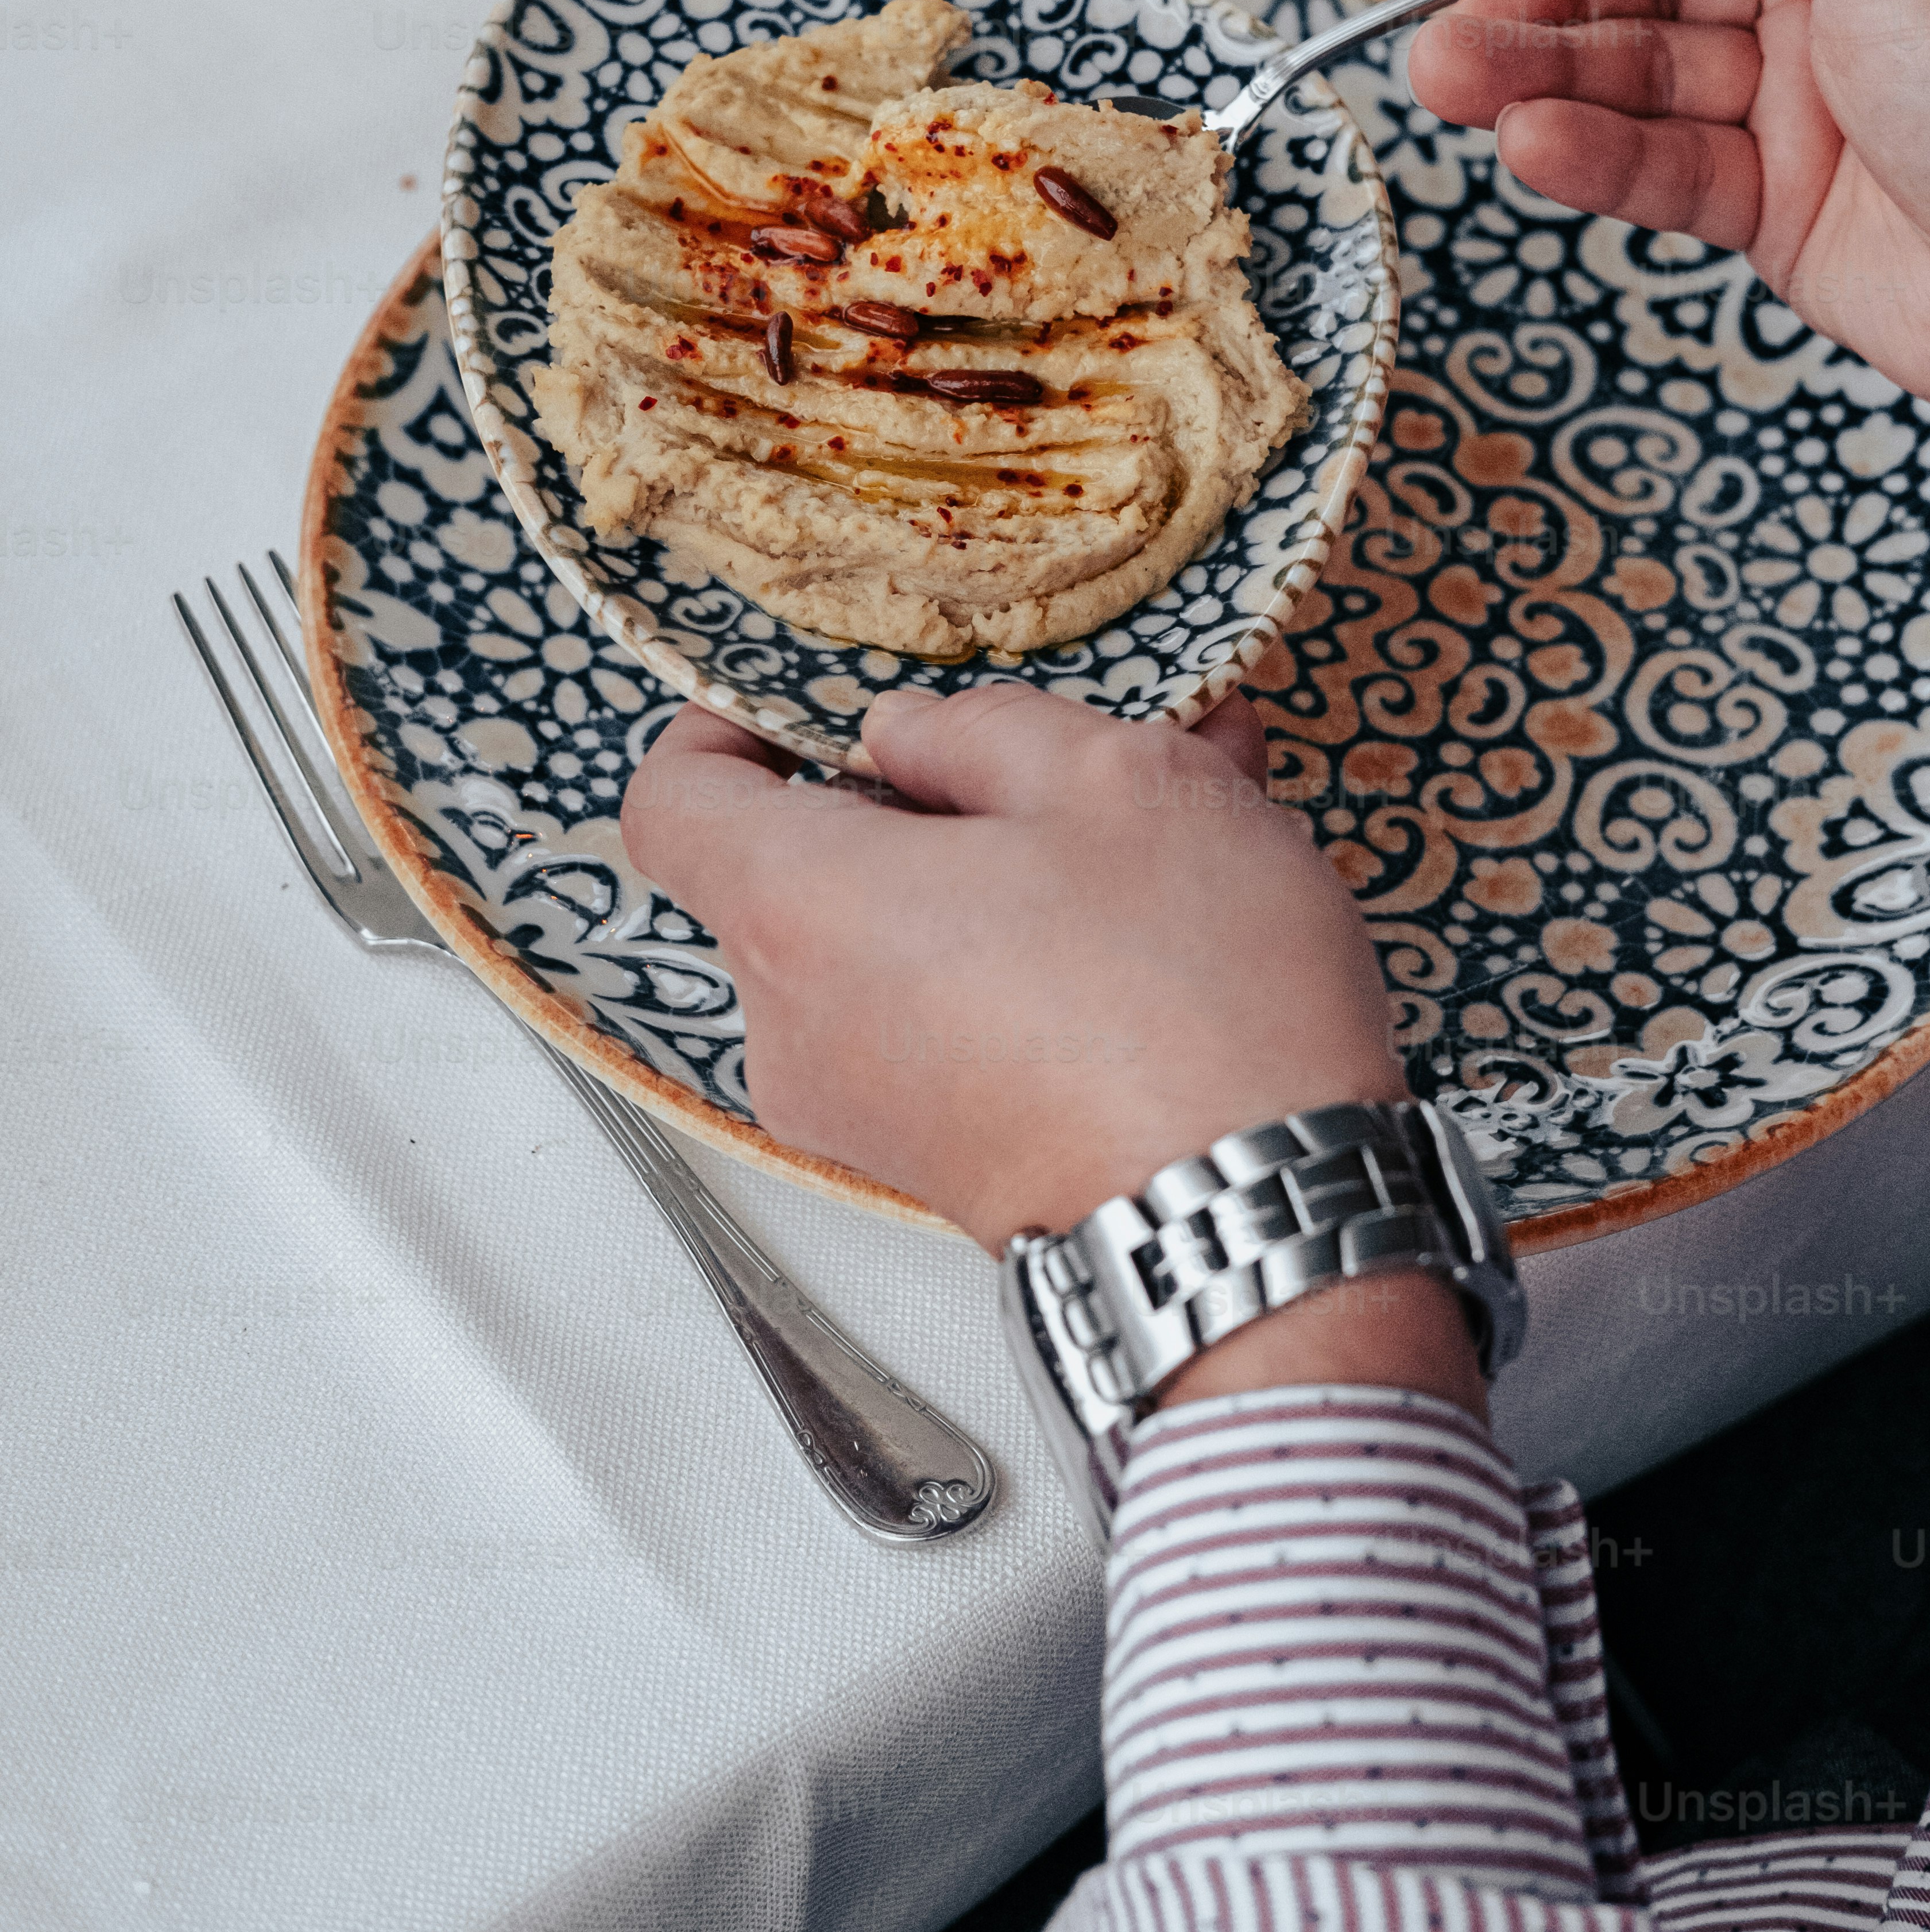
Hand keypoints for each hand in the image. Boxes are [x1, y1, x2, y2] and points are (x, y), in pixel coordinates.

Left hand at [621, 685, 1484, 1411]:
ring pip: (897, 941)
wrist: (1255, 1228)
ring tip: (1158, 827)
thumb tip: (913, 736)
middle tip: (1060, 753)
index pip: (671, 803)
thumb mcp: (1114, 779)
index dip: (722, 728)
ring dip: (1004, 872)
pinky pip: (945, 1018)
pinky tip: (1164, 918)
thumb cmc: (1186, 996)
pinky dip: (1026, 957)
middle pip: (804, 868)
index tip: (801, 703)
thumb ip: (982, 730)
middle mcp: (798, 1023)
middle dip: (930, 798)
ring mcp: (862, 1107)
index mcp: (802, 908)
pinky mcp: (936, 1160)